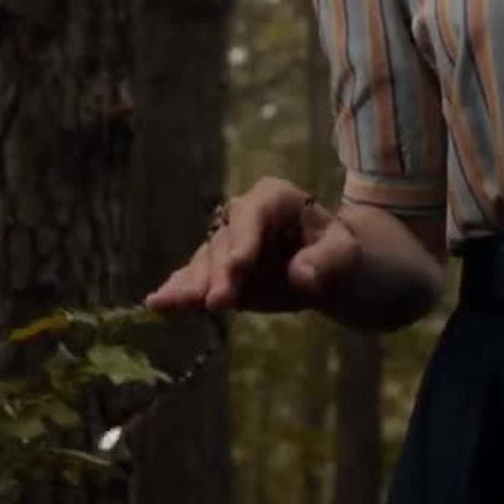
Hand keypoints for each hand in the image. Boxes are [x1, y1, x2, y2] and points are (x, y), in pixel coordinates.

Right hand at [144, 177, 361, 315]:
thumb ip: (326, 261)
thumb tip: (301, 276)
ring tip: (170, 304)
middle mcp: (241, 217)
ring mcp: (225, 245)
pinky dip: (179, 292)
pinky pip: (195, 280)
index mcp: (273, 199)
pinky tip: (159, 304)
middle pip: (223, 242)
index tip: (239, 267)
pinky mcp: (217, 272)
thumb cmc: (338, 252)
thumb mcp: (344, 253)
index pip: (253, 216)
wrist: (330, 270)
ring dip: (189, 286)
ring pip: (204, 264)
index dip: (244, 241)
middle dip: (218, 273)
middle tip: (215, 301)